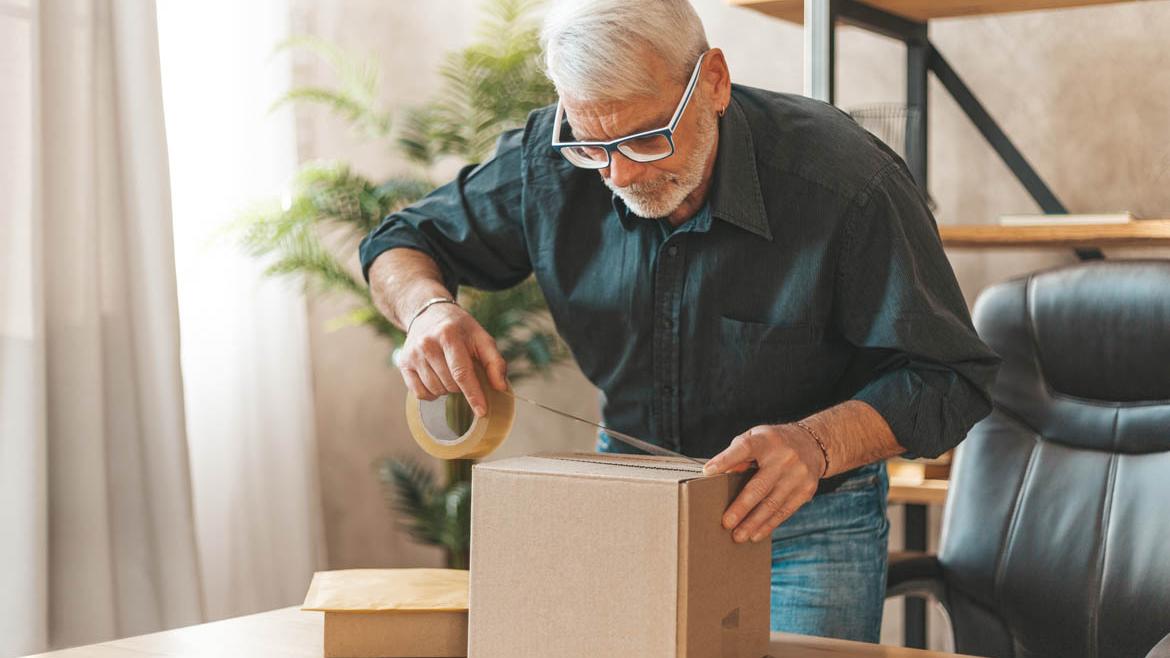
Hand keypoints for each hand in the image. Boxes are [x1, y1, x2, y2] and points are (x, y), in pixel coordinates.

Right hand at [395, 301, 507, 416]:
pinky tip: (437, 379)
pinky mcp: (404, 363)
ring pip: (435, 390)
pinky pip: (420, 393)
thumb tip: (501, 387)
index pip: (462, 373)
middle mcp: (427, 344)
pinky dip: (432, 393)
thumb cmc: (460, 329)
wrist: (428, 314)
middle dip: (461, 386)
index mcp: (449, 335)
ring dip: (447, 389)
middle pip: (450, 384)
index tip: (482, 411)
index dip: (473, 394)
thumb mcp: (481, 338)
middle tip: (462, 370)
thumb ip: (494, 362)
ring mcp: (413, 354)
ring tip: (448, 371)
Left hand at [702, 424, 826, 542]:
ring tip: (738, 536)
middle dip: (741, 507)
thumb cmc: (773, 443)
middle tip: (726, 523)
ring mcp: (798, 474)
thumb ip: (738, 454)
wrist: (812, 443)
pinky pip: (784, 511)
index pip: (744, 448)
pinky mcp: (806, 490)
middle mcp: (784, 457)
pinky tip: (756, 534)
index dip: (725, 460)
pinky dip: (768, 525)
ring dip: (753, 523)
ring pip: (772, 504)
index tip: (707, 472)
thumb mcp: (756, 438)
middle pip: (759, 486)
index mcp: (766, 440)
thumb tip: (720, 474)